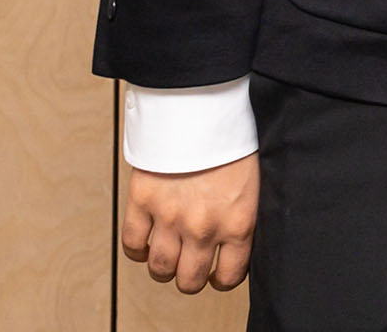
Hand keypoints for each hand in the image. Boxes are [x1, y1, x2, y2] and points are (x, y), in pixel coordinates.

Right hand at [121, 152, 258, 291]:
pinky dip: (137, 249)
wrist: (204, 106)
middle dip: (190, 277)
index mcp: (238, 222)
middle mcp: (204, 227)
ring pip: (160, 269)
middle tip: (190, 266)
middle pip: (189, 280)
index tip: (218, 273)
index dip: (222, 278)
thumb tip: (236, 241)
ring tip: (169, 253)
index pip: (230, 276)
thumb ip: (241, 215)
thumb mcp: (253, 182)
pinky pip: (133, 244)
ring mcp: (170, 217)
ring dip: (164, 266)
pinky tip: (146, 242)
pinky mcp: (143, 202)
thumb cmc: (233, 140)